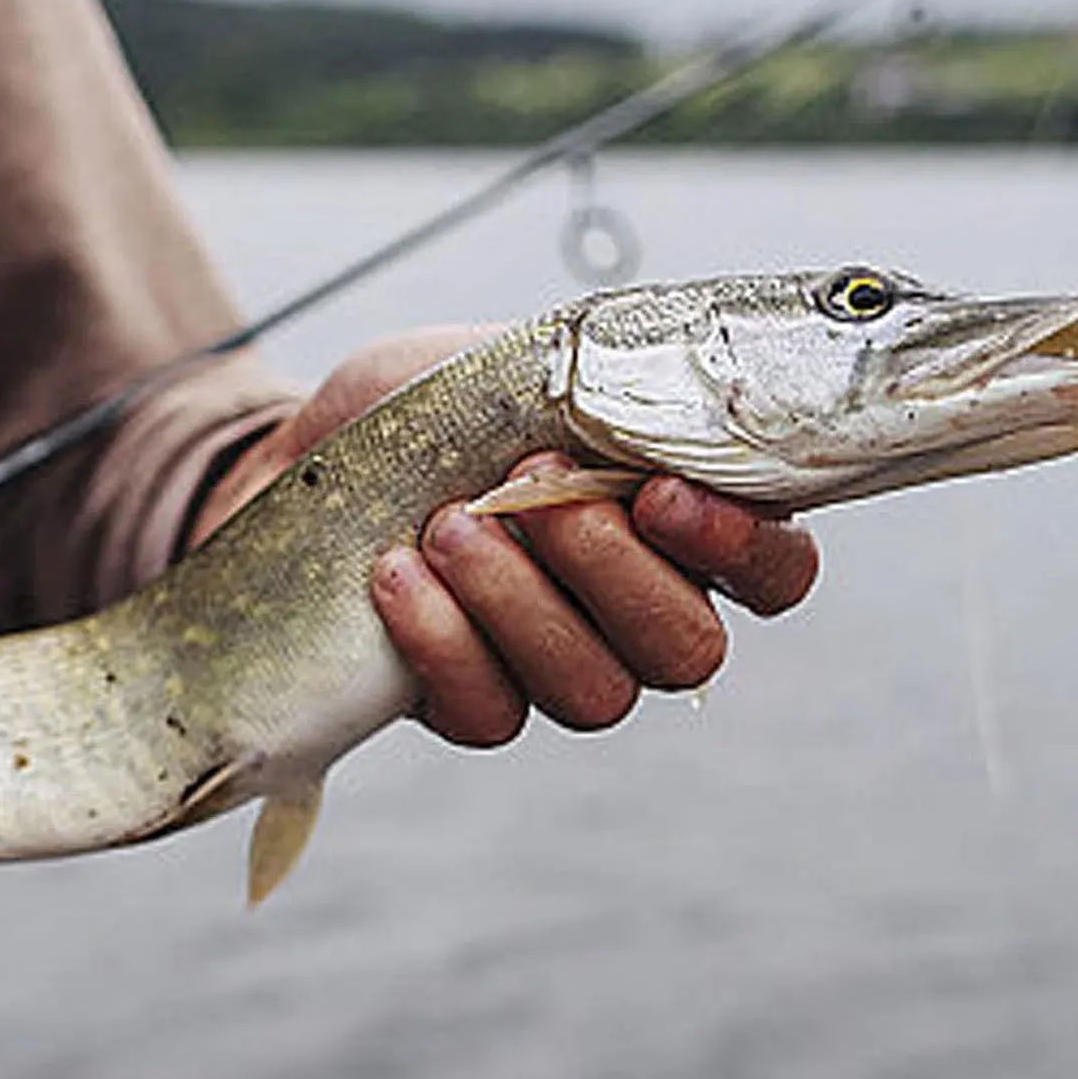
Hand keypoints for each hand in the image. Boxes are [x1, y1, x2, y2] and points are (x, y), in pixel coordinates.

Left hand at [191, 327, 818, 744]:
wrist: (303, 458)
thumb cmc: (428, 407)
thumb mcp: (522, 364)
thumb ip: (609, 386)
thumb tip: (667, 388)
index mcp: (675, 528)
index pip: (774, 573)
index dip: (741, 551)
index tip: (655, 493)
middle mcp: (634, 614)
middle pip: (687, 651)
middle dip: (610, 570)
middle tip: (531, 487)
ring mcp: (554, 668)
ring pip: (595, 693)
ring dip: (521, 603)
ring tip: (448, 525)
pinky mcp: (470, 703)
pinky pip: (491, 714)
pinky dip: (444, 642)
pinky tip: (395, 574)